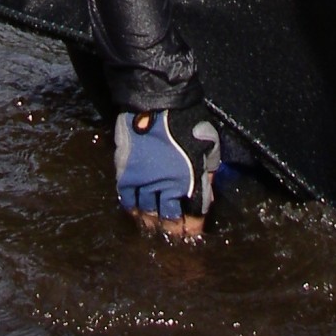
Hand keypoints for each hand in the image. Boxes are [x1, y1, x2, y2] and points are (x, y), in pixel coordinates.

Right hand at [115, 102, 219, 239]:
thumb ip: (208, 172)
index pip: (193, 216)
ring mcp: (144, 181)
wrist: (158, 100)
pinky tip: (136, 211)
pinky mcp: (126, 173)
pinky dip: (132, 208)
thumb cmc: (189, 121)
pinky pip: (127, 199)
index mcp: (191, 182)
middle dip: (172, 231)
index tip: (192, 233)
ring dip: (151, 223)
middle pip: (168, 220)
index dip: (193, 228)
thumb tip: (205, 193)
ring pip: (146, 213)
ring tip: (154, 227)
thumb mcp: (209, 146)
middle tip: (172, 236)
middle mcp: (167, 187)